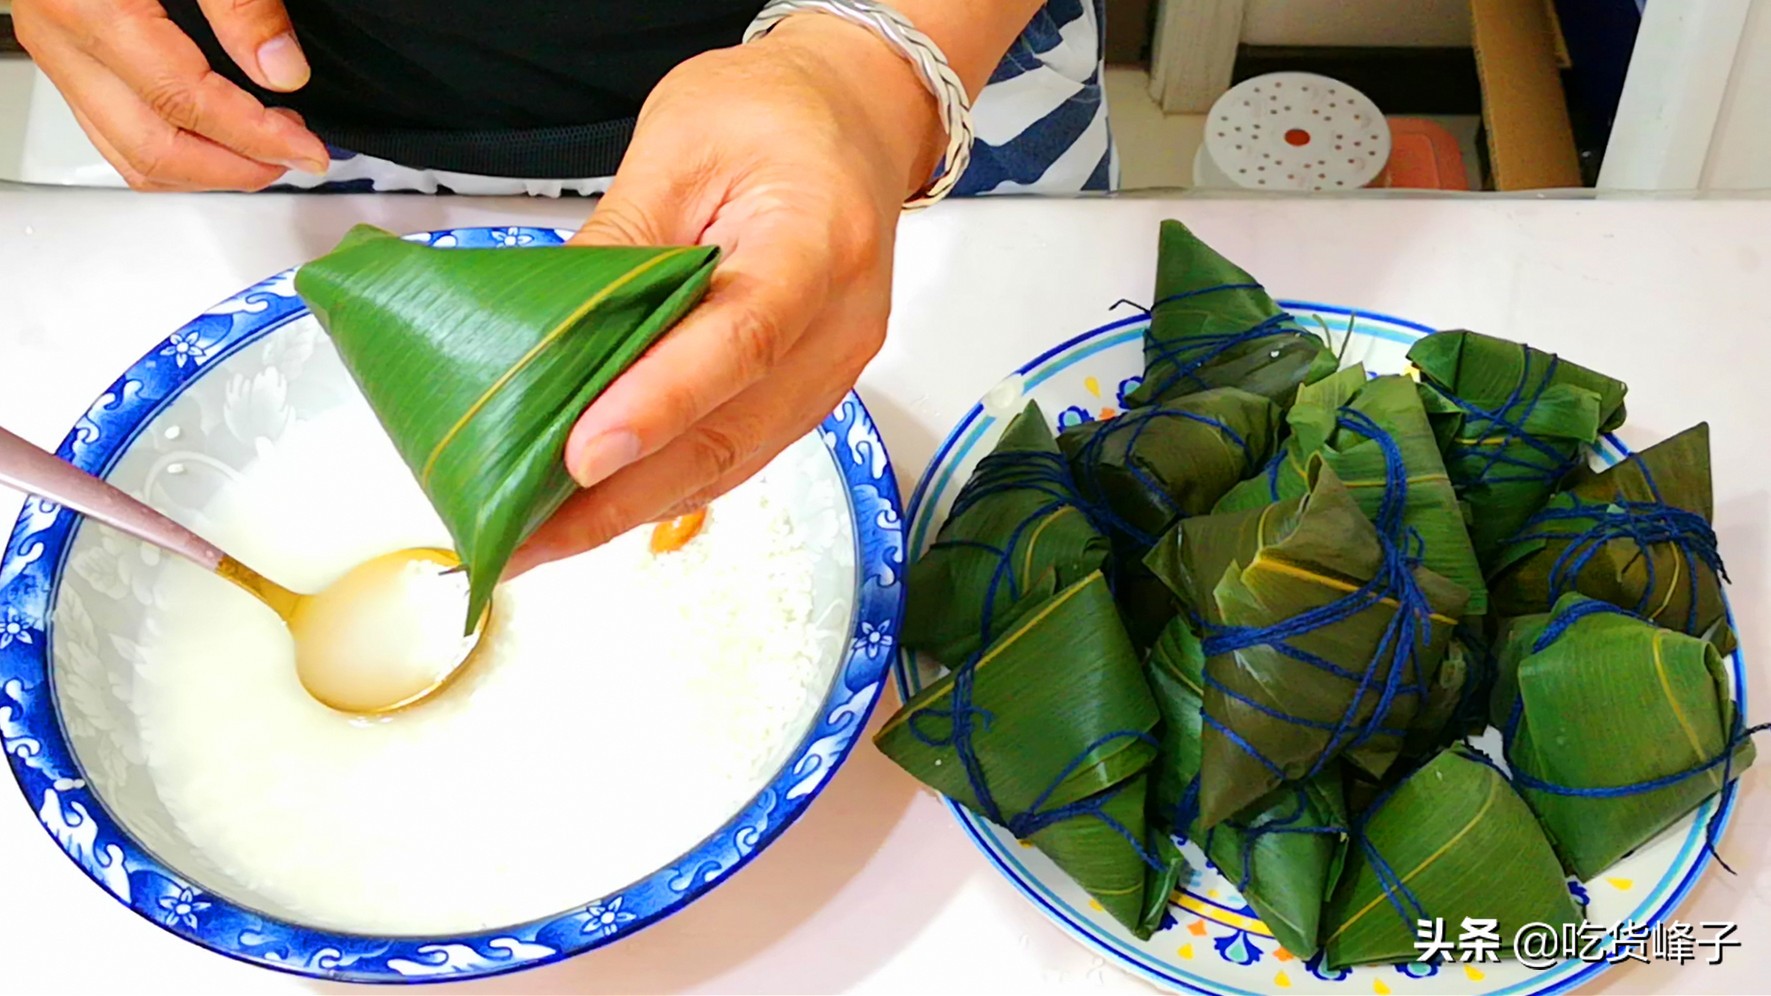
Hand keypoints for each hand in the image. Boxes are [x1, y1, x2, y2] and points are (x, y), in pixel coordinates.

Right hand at [13, 0, 329, 189]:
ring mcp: (57, 52)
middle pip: (152, 148)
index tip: (310, 150)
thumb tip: (283, 71)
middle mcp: (62, 38)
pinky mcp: (64, 54)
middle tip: (294, 157)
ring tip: (266, 151)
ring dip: (205, 170)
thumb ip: (240, 2)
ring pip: (127, 152)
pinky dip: (173, 148)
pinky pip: (114, 130)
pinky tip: (221, 134)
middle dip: (234, 170)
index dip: (256, 138)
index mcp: (91, 6)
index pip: (184, 103)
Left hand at [508, 15, 943, 574]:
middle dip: (622, 494)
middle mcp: (842, 324)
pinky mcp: (810, 394)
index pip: (741, 338)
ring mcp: (834, 370)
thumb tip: (543, 336)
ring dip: (633, 507)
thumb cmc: (774, 115)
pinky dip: (663, 487)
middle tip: (524, 534)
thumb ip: (619, 242)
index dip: (659, 403)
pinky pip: (736, 455)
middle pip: (732, 430)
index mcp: (818, 240)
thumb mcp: (679, 144)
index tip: (581, 453)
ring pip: (731, 462)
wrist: (854, 119)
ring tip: (540, 538)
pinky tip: (596, 505)